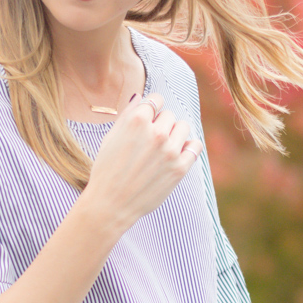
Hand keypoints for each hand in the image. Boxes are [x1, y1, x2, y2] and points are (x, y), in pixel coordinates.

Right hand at [81, 92, 199, 237]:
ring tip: (163, 147)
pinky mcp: (180, 168)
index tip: (148, 120)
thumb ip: (127, 115)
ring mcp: (170, 151)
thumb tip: (140, 97)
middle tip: (149, 141)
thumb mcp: (110, 138)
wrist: (110, 204)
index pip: (156, 100)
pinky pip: (195, 146)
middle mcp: (156, 133)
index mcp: (137, 121)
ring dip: (175, 134)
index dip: (151, 109)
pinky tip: (178, 153)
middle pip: (169, 115)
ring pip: (183, 127)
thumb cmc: (106, 170)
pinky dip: (189, 146)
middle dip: (160, 124)